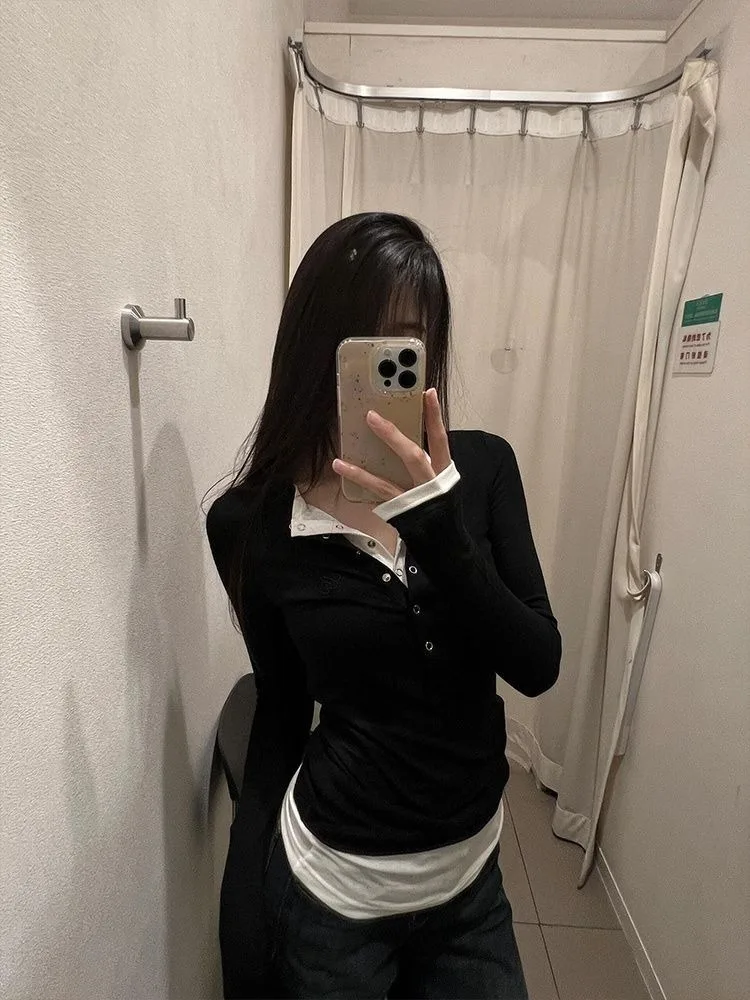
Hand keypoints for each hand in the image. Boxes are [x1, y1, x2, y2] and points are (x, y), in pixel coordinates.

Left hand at [332, 387, 451, 501]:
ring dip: (362, 465)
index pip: (439, 438)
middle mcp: (430, 482)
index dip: (435, 416)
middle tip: (371, 415)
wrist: (444, 538)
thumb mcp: (437, 476)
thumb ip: (423, 455)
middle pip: (413, 455)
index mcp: (442, 469)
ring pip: (387, 479)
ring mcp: (414, 497)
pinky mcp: (400, 509)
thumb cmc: (437, 500)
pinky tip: (340, 466)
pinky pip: (376, 492)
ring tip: (342, 451)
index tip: (428, 392)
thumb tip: (398, 427)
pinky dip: (358, 479)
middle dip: (392, 435)